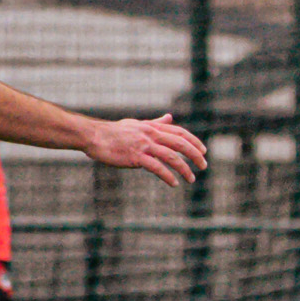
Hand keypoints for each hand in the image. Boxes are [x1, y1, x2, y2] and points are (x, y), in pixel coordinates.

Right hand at [84, 115, 207, 187]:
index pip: (180, 133)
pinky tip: (174, 183)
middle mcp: (151, 134)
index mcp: (153, 127)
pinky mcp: (136, 157)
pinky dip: (167, 176)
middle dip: (195, 155)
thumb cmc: (115, 131)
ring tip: (192, 178)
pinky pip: (156, 167)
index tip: (204, 151)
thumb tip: (170, 117)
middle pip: (180, 144)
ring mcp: (144, 145)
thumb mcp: (138, 124)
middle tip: (204, 165)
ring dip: (184, 169)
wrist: (95, 137)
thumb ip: (156, 123)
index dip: (194, 142)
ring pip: (171, 157)